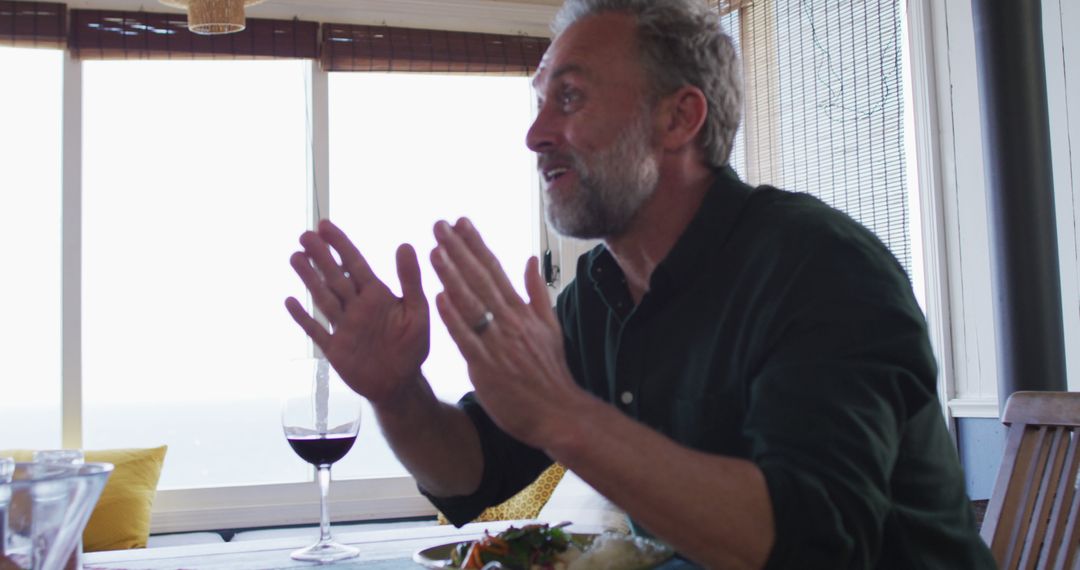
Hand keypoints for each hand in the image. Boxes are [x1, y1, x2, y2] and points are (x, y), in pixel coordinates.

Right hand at [286, 219, 429, 405]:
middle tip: (305, 235)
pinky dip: (303, 317)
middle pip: (335, 276)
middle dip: (320, 256)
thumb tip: (405, 244)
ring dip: (309, 278)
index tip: (325, 225)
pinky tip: (290, 300)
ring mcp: (344, 327)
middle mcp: (357, 306)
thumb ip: (410, 280)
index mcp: (377, 295)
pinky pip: (316, 330)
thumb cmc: (413, 347)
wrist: (401, 384)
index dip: (340, 244)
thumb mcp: (417, 311)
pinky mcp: (335, 348)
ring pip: (323, 298)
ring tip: (295, 256)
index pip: (355, 263)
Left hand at [430, 218, 585, 448]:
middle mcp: (509, 321)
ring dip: (452, 275)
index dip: (476, 244)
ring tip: (435, 250)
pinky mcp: (486, 366)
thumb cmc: (551, 373)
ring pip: (471, 303)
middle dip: (458, 250)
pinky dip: (454, 317)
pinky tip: (439, 297)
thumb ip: (537, 293)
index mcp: (522, 311)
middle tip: (439, 225)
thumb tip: (531, 260)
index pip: (495, 270)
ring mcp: (497, 343)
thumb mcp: (551, 327)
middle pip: (479, 279)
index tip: (461, 222)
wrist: (558, 413)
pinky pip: (466, 338)